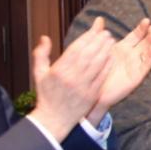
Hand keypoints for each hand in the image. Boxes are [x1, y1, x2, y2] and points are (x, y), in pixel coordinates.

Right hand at [29, 27, 113, 141]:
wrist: (54, 119)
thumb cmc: (46, 95)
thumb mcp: (39, 74)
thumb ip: (41, 54)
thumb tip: (45, 37)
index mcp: (58, 71)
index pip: (75, 49)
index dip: (87, 38)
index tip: (95, 30)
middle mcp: (71, 77)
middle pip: (88, 55)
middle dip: (99, 42)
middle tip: (107, 33)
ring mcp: (83, 87)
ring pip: (97, 64)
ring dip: (105, 51)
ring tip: (111, 41)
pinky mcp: (91, 95)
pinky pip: (102, 77)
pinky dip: (108, 66)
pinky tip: (112, 58)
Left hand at [92, 18, 150, 119]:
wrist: (94, 91)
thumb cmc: (96, 71)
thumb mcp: (97, 50)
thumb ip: (99, 34)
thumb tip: (99, 18)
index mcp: (123, 48)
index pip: (136, 35)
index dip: (142, 28)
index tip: (146, 20)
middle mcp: (132, 56)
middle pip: (145, 42)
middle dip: (150, 34)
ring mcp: (135, 65)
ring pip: (148, 52)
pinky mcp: (137, 76)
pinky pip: (146, 65)